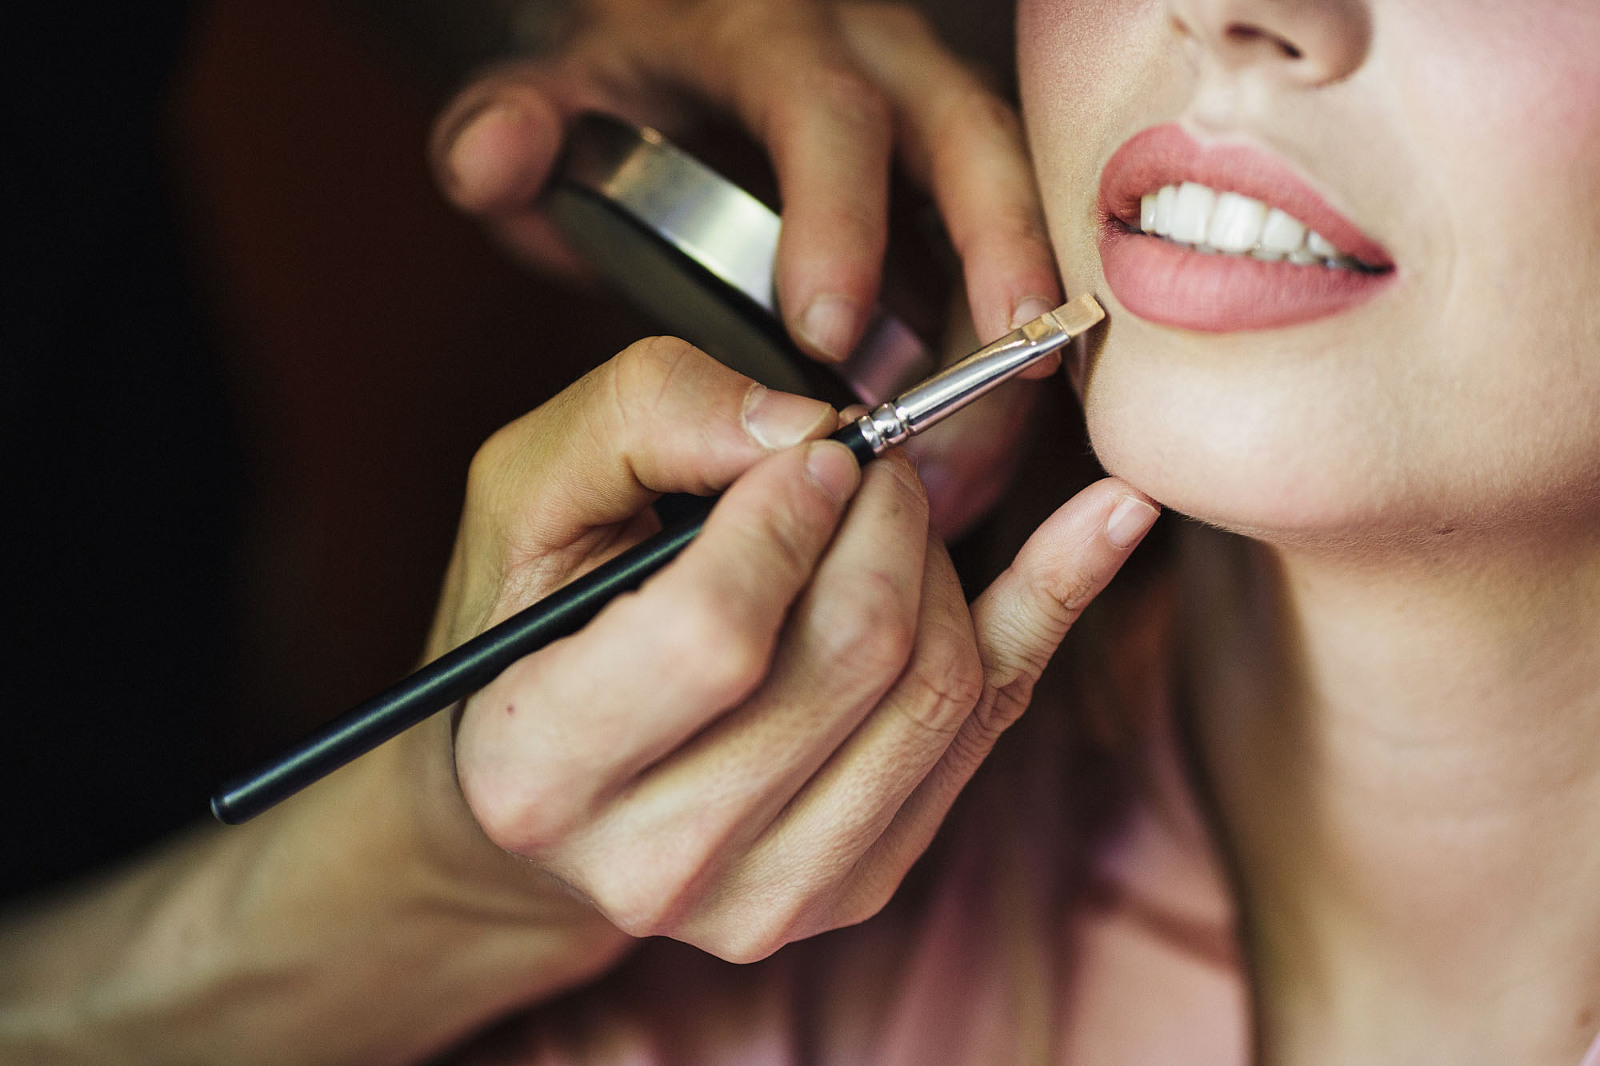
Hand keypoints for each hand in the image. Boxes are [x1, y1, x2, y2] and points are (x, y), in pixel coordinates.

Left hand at [429, 1, 1062, 535]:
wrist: (673, 65)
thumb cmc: (618, 93)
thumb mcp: (546, 96)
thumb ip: (506, 128)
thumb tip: (495, 155)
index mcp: (769, 39)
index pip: (823, 115)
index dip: (839, 221)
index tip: (825, 334)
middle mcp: (873, 68)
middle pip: (968, 142)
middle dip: (994, 256)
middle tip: (1003, 370)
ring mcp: (927, 122)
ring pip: (1011, 211)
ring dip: (1010, 332)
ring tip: (978, 458)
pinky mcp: (953, 186)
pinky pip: (1008, 259)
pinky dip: (1001, 360)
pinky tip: (974, 458)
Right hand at [429, 337, 1157, 961]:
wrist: (538, 802)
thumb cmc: (528, 628)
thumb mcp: (530, 489)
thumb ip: (644, 417)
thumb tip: (808, 427)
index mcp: (538, 769)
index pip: (715, 637)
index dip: (783, 517)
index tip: (808, 454)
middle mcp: (656, 861)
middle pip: (855, 657)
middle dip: (884, 518)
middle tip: (862, 465)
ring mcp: (771, 895)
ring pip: (936, 689)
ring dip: (938, 560)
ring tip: (887, 517)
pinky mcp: (858, 884)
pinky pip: (990, 724)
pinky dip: (1052, 605)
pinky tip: (1104, 521)